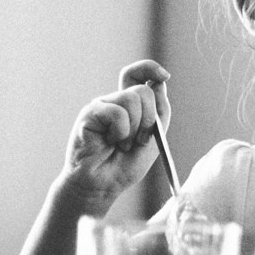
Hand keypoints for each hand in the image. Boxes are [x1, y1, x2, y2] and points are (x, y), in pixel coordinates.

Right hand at [59, 60, 170, 212]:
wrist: (102, 185)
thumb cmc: (124, 165)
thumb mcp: (153, 138)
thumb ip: (159, 112)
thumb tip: (159, 83)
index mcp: (128, 105)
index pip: (137, 75)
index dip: (150, 69)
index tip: (165, 77)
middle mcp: (113, 101)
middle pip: (143, 90)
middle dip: (149, 119)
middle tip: (138, 141)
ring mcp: (101, 106)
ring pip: (132, 99)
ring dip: (135, 129)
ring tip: (123, 145)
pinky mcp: (90, 114)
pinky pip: (118, 113)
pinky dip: (121, 132)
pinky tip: (110, 143)